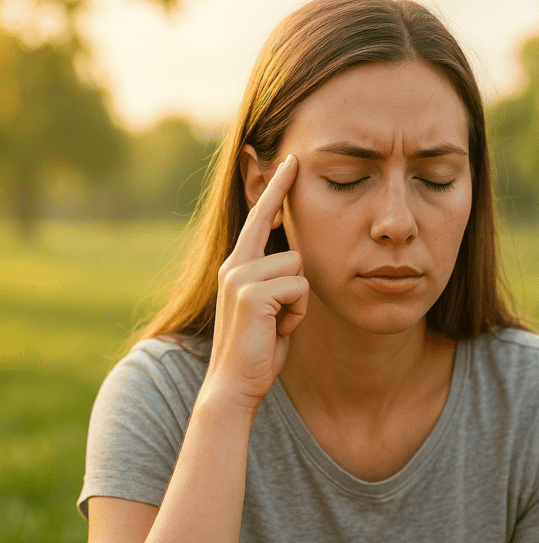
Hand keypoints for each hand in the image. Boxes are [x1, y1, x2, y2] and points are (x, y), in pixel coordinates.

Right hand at [205, 154, 307, 410]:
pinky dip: (298, 313)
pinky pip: (301, 288)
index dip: (277, 188)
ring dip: (299, 303)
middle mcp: (235, 264)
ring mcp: (240, 276)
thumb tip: (296, 259)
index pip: (260, 218)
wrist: (235, 384)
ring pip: (300, 270)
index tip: (292, 159)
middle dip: (297, 288)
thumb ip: (277, 279)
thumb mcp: (270, 306)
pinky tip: (277, 330)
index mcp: (238, 265)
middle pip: (294, 250)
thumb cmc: (259, 348)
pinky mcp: (252, 293)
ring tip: (276, 324)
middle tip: (277, 318)